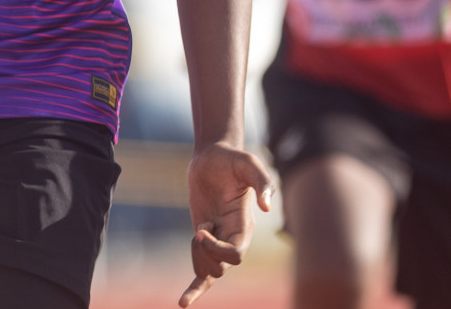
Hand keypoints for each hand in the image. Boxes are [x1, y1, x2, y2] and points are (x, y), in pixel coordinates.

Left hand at [179, 143, 272, 306]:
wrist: (213, 155)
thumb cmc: (232, 159)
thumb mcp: (248, 163)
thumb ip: (262, 182)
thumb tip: (267, 207)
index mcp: (245, 226)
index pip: (236, 254)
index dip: (217, 249)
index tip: (201, 229)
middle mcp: (234, 237)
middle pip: (223, 266)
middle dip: (205, 253)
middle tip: (199, 229)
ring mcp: (218, 239)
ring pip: (211, 271)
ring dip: (198, 257)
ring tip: (198, 232)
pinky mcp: (203, 238)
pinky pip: (202, 270)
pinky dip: (195, 289)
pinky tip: (183, 304)